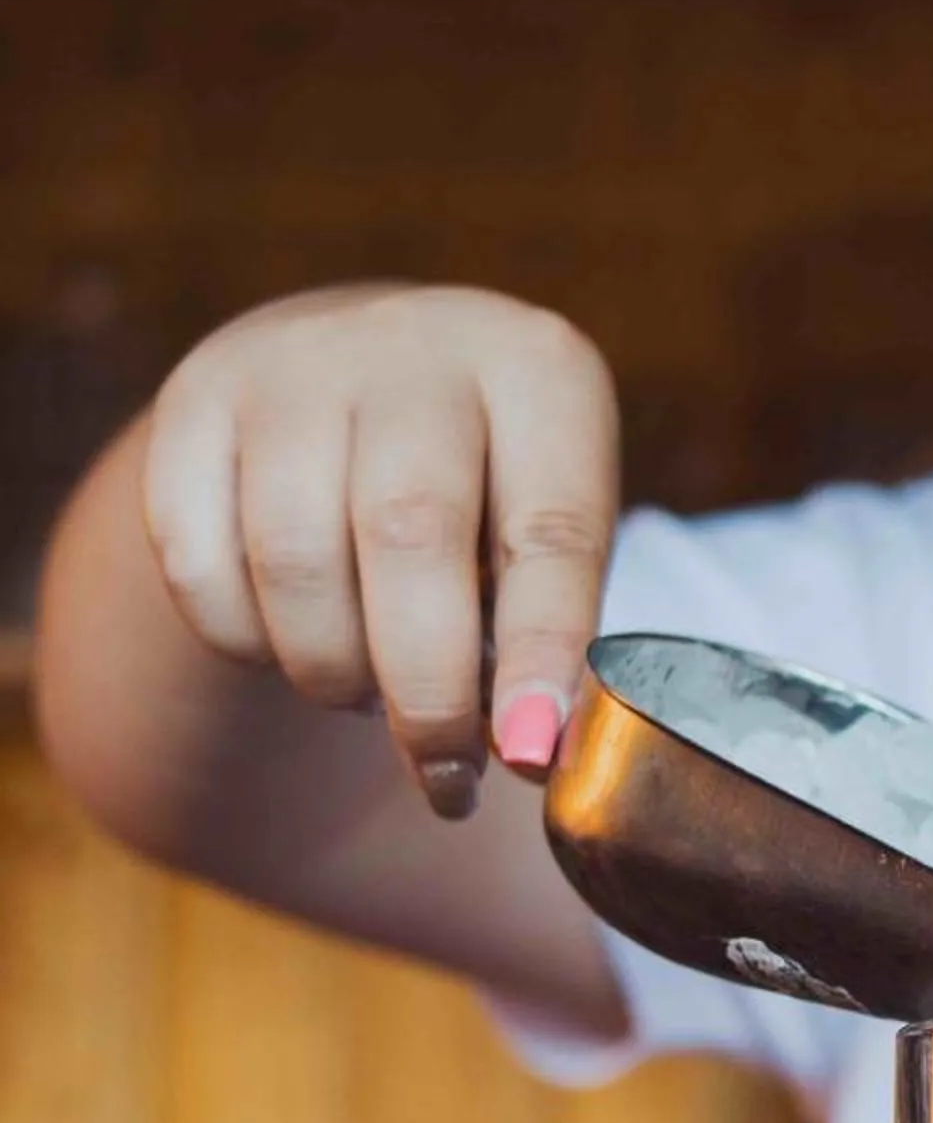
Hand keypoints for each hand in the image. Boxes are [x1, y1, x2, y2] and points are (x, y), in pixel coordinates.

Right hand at [141, 283, 619, 819]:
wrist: (364, 374)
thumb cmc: (489, 491)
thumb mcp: (547, 532)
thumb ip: (550, 634)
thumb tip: (531, 753)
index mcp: (539, 371)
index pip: (550, 530)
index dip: (541, 654)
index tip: (530, 754)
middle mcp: (415, 344)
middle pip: (410, 538)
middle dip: (426, 690)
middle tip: (443, 777)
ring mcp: (293, 363)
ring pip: (294, 560)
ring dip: (333, 671)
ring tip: (370, 692)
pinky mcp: (192, 399)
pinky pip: (199, 564)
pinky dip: (245, 641)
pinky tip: (292, 642)